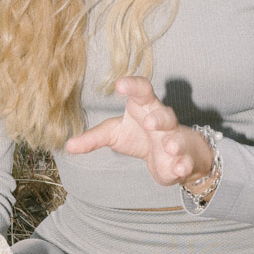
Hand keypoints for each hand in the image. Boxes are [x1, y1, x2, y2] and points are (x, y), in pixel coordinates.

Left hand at [64, 75, 214, 190]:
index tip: (120, 85)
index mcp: (144, 108)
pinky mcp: (183, 158)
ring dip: (174, 141)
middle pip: (164, 113)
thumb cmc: (140, 136)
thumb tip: (68, 145)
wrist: (171, 154)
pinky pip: (185, 160)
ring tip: (169, 147)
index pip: (142, 90)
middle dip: (158, 117)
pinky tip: (179, 169)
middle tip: (148, 122)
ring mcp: (175, 139)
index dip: (133, 86)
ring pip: (177, 136)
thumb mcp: (115, 134)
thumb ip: (93, 138)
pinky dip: (183, 164)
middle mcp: (162, 120)